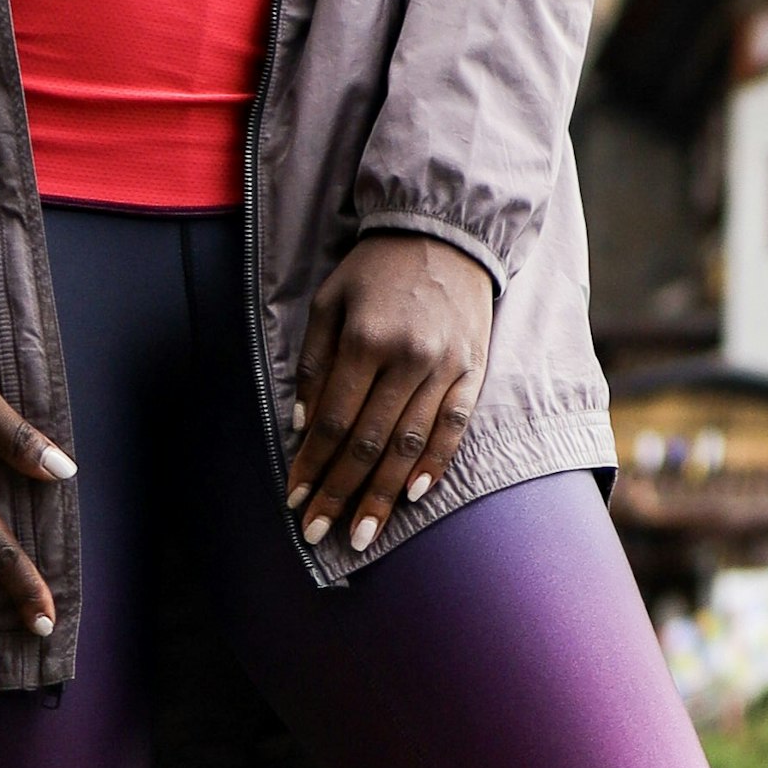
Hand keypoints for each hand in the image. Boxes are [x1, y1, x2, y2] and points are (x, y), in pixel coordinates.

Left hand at [288, 235, 497, 554]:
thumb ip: (315, 363)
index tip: (294, 500)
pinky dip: (435, 463)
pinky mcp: (473, 369)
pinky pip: (454, 426)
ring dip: (383, 495)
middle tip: (317, 534)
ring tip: (363, 535)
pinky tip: (415, 496)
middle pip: (369, 443)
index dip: (312, 465)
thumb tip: (302, 424)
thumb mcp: (329, 301)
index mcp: (365, 339)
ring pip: (410, 445)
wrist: (446, 231)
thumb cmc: (376, 268)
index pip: (334, 420)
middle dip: (340, 494)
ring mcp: (445, 367)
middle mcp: (407, 357)